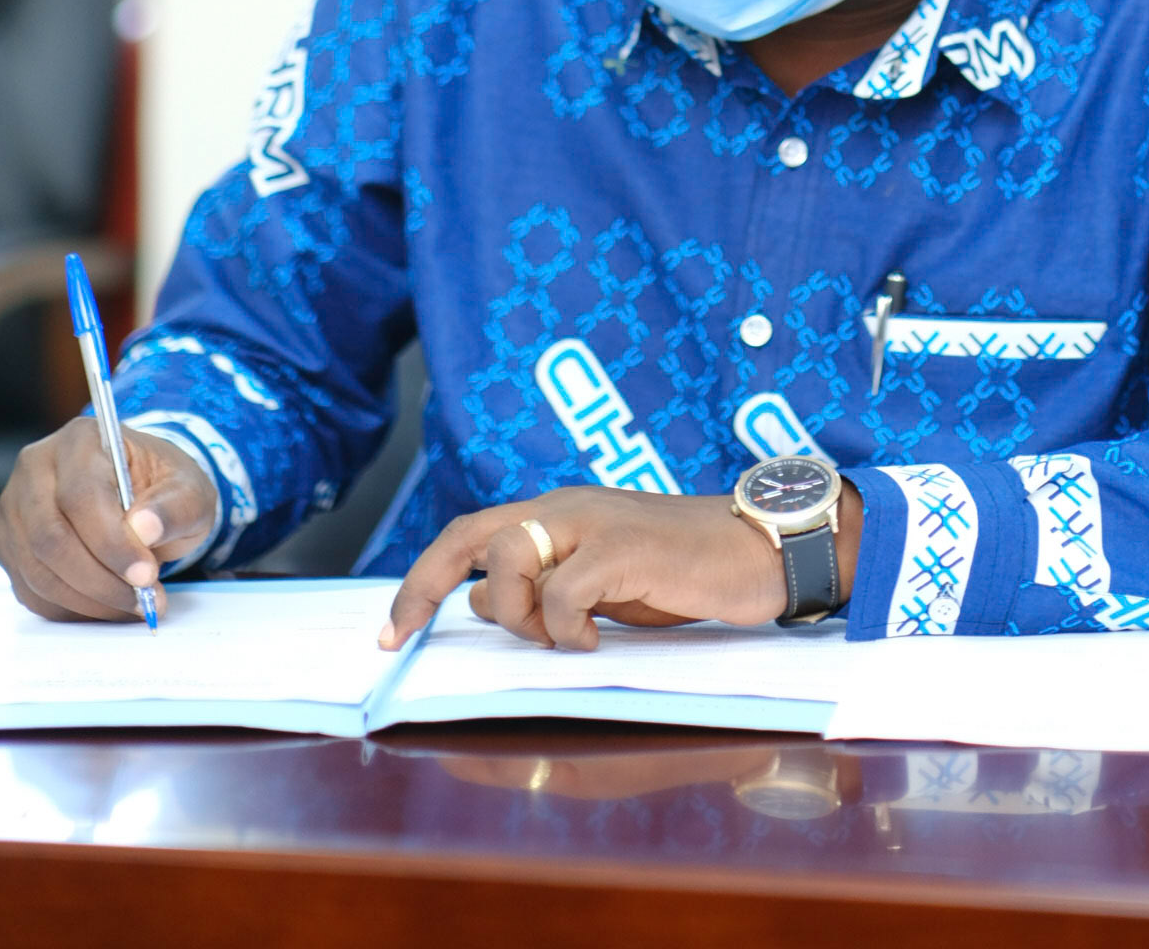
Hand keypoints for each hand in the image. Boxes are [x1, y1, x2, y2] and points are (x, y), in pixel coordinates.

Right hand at [0, 417, 217, 623]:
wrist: (143, 496)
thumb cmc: (163, 489)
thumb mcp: (189, 491)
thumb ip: (175, 507)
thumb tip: (145, 529)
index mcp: (81, 439)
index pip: (82, 497)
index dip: (112, 543)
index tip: (146, 574)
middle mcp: (36, 468)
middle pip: (51, 537)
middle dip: (100, 579)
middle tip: (142, 598)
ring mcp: (16, 508)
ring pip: (38, 570)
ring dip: (88, 599)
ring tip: (132, 603)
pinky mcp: (11, 545)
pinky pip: (30, 590)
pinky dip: (71, 608)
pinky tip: (107, 605)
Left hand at [381, 480, 861, 654]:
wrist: (757, 548)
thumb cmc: (680, 569)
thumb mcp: (599, 582)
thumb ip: (544, 586)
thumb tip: (480, 600)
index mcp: (558, 513)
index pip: (471, 533)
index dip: (421, 578)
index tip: (391, 631)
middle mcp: (567, 508)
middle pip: (473, 534)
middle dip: (426, 585)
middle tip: (408, 635)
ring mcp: (596, 523)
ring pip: (512, 558)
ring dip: (520, 612)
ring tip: (564, 635)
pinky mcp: (627, 547)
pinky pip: (566, 590)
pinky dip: (566, 627)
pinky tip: (596, 640)